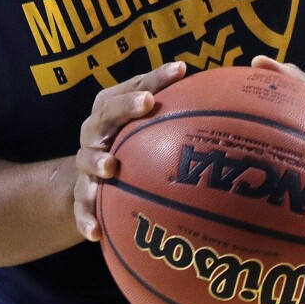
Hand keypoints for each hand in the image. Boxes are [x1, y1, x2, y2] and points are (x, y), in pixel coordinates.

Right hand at [74, 62, 187, 242]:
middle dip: (124, 107)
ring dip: (97, 160)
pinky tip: (95, 232)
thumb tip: (223, 93)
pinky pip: (81, 207)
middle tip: (146, 103)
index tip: (180, 71)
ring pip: (87, 159)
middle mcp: (95, 133)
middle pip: (105, 115)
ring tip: (110, 167)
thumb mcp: (143, 126)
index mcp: (110, 111)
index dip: (154, 78)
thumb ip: (172, 110)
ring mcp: (86, 164)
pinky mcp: (82, 194)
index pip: (133, 88)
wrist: (90, 180)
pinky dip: (85, 218)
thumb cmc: (126, 144)